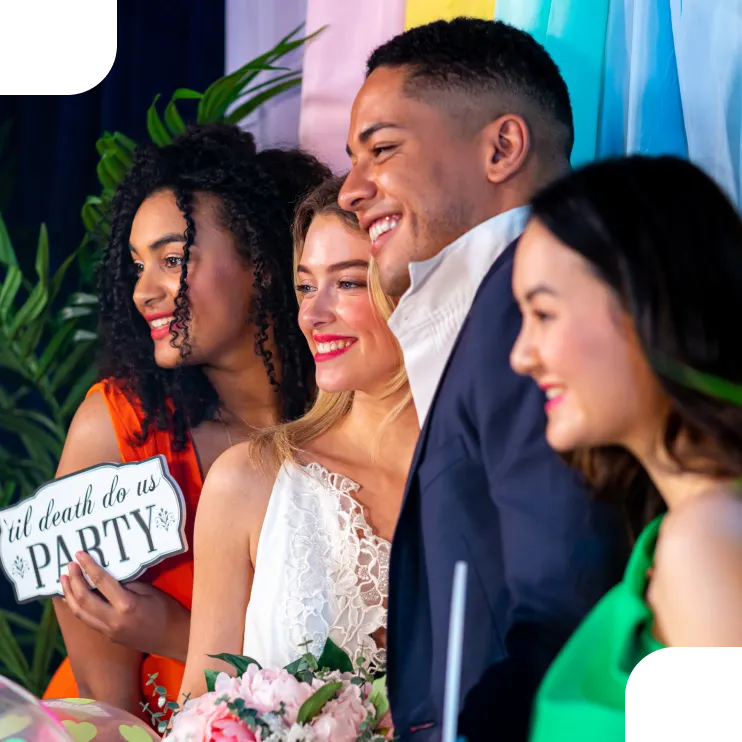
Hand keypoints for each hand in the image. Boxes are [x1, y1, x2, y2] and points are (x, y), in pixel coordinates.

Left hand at [60, 551, 189, 661]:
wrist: (173, 638)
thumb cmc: (167, 610)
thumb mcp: (149, 591)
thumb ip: (127, 584)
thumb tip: (111, 575)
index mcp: (125, 605)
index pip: (101, 582)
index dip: (88, 566)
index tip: (79, 554)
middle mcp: (112, 620)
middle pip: (83, 600)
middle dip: (73, 581)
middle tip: (69, 566)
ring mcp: (108, 631)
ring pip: (79, 613)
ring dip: (69, 596)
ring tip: (64, 581)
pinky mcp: (108, 637)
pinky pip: (87, 620)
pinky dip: (77, 607)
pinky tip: (74, 598)